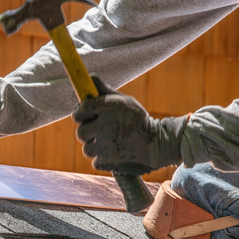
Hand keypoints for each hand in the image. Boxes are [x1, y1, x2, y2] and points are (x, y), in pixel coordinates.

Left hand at [72, 77, 187, 174]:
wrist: (158, 144)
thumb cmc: (138, 120)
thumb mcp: (125, 102)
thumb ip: (104, 91)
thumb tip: (89, 77)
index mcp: (109, 107)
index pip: (81, 109)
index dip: (80, 113)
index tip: (83, 116)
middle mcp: (105, 125)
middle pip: (80, 132)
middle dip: (88, 133)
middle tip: (100, 132)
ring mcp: (106, 145)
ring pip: (87, 148)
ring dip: (96, 147)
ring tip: (111, 143)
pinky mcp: (108, 161)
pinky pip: (95, 161)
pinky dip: (103, 160)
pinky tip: (115, 154)